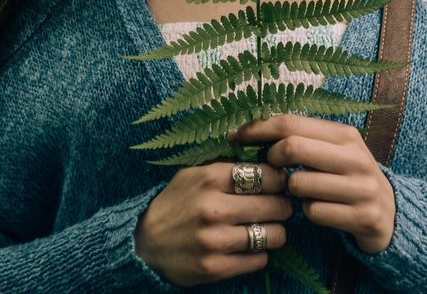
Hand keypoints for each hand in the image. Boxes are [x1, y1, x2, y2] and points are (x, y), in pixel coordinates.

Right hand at [134, 160, 293, 286]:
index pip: (266, 175)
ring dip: (275, 232)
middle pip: (275, 205)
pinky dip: (260, 253)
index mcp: (209, 178)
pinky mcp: (215, 267)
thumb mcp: (194, 174)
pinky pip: (259, 259)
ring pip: (273, 235)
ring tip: (267, 228)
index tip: (278, 183)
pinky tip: (249, 247)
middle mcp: (212, 208)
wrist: (144, 244)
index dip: (278, 179)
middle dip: (282, 206)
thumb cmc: (176, 203)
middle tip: (278, 207)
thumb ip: (227, 166)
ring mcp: (214, 240)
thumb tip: (267, 158)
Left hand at [228, 114, 395, 253]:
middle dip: (273, 159)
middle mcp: (356, 157)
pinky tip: (319, 209)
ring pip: (300, 184)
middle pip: (293, 148)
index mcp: (346, 135)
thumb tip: (251, 129)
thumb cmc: (347, 177)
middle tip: (272, 169)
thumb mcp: (332, 151)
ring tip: (302, 190)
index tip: (234, 137)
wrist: (390, 214)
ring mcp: (362, 187)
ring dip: (291, 190)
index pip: (291, 123)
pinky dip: (308, 212)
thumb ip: (301, 138)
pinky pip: (314, 212)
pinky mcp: (363, 216)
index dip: (258, 129)